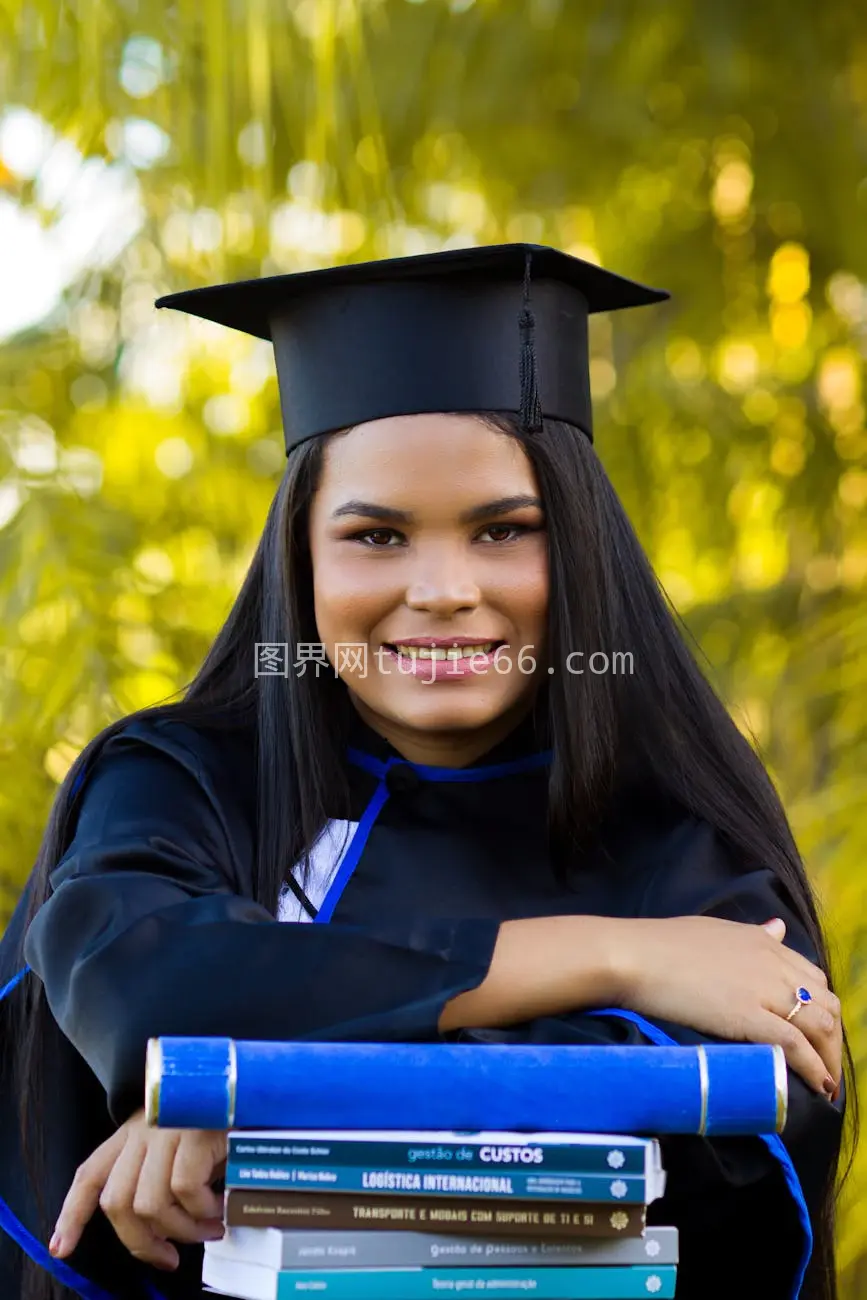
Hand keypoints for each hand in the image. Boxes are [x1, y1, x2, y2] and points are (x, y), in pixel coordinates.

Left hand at [49, 1107, 226, 1269]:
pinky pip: (184, 1189)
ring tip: (208, 1229)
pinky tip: (219, 1207)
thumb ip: (165, 1177)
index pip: (90, 1174)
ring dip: (181, 1231)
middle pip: (117, 1202)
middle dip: (141, 1244)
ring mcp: (167, 1129)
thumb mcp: (185, 1143)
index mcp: (134, 1132)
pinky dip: (201, 1209)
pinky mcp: (194, 1132)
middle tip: (169, 1256)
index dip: (72, 1216)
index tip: (62, 1248)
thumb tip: (165, 1231)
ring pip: (149, 1204)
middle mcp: (144, 1129)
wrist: (254, 1085)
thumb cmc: (225, 1117)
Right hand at [612, 916, 841, 1096]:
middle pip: (824, 1003)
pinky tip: (819, 1085)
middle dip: (832, 1037)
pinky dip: (814, 1067)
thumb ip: (751, 934)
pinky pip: (795, 1044)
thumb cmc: (662, 943)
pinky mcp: (747, 1015)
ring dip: (829, 1057)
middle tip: (824, 1063)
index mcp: (764, 942)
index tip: (814, 1033)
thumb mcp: (716, 930)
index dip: (819, 1009)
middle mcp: (772, 963)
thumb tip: (777, 928)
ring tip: (825, 1082)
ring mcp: (762, 989)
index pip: (812, 978)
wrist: (634, 956)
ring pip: (819, 1024)